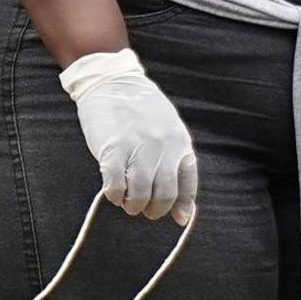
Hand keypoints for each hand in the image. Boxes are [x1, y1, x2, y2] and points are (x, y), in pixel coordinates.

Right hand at [58, 48, 196, 223]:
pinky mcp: (112, 149)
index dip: (182, 205)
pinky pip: (116, 185)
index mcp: (180, 142)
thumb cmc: (142, 110)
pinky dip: (115, 195)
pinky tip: (114, 193)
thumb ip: (175, 161)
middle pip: (164, 195)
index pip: (187, 184)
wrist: (113, 82)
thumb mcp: (169, 130)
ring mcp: (138, 148)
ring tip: (129, 203)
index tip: (176, 218)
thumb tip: (182, 211)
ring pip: (140, 194)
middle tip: (145, 210)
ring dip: (134, 206)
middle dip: (155, 210)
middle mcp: (163, 147)